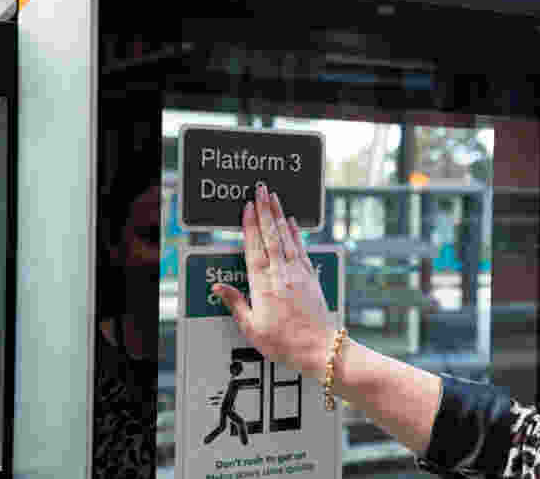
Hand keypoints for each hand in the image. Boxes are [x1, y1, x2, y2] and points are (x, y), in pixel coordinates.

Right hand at [212, 184, 337, 381]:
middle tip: (261, 189)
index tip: (247, 207)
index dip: (250, 226)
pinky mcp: (311, 278)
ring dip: (279, 216)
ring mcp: (299, 274)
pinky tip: (292, 223)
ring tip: (274, 197)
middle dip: (265, 210)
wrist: (320, 349)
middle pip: (271, 236)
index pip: (254, 249)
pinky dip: (296, 233)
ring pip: (287, 238)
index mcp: (264, 286)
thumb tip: (218, 288)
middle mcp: (282, 274)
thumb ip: (236, 304)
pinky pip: (302, 249)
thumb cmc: (286, 343)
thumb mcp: (252, 328)